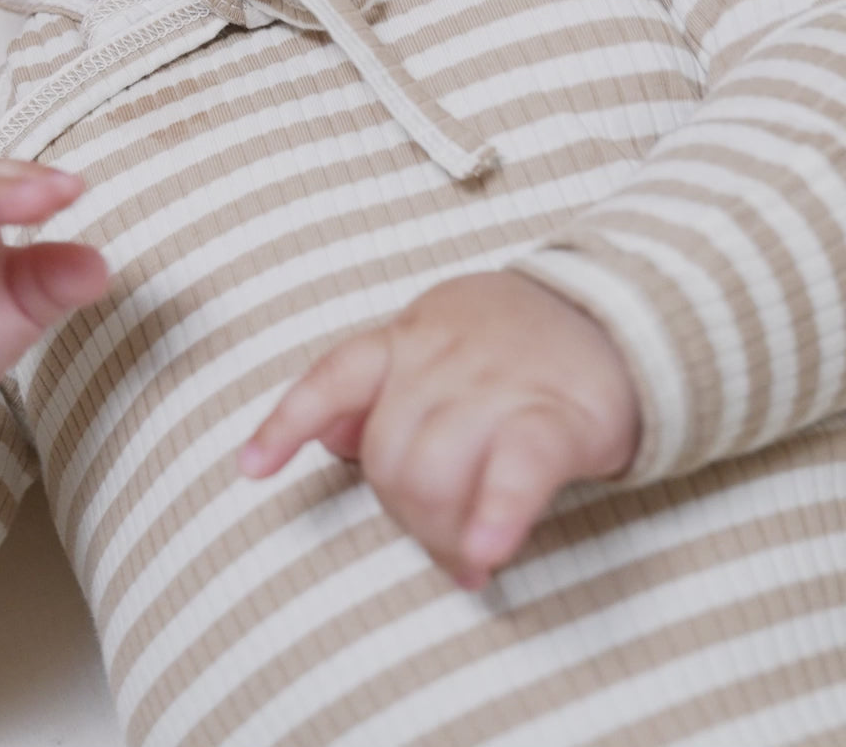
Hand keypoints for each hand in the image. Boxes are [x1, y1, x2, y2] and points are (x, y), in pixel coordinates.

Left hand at [239, 272, 638, 587]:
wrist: (617, 314)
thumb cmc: (515, 342)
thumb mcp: (437, 341)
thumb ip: (382, 386)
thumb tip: (326, 435)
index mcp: (410, 338)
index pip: (334, 377)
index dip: (288, 422)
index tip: (252, 469)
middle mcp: (443, 359)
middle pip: (387, 453)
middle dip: (404, 513)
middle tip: (440, 541)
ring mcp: (497, 385)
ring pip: (435, 470)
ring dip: (443, 532)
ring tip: (470, 556)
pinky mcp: (556, 417)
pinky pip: (516, 469)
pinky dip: (497, 514)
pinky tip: (486, 553)